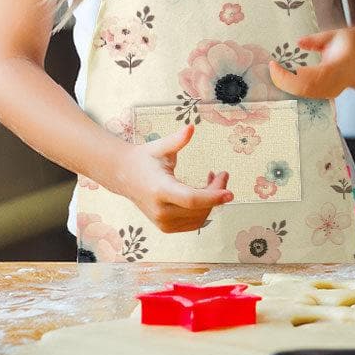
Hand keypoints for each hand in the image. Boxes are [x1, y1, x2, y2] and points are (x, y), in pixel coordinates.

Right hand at [112, 125, 232, 232]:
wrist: (124, 176)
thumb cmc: (144, 159)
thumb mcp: (160, 147)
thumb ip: (176, 140)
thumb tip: (191, 128)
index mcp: (160, 189)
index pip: (191, 199)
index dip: (212, 197)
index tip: (230, 193)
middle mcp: (161, 210)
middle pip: (200, 208)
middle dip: (217, 192)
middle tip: (224, 174)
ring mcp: (163, 222)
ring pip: (200, 217)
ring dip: (212, 201)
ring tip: (214, 180)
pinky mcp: (166, 227)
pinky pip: (193, 223)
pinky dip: (204, 210)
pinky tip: (204, 192)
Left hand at [270, 23, 354, 99]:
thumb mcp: (339, 34)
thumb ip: (317, 39)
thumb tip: (298, 43)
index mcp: (339, 66)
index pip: (309, 77)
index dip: (289, 74)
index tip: (275, 63)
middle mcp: (336, 83)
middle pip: (304, 90)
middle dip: (283, 81)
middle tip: (271, 68)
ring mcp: (332, 91)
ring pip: (304, 95)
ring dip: (286, 84)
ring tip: (275, 71)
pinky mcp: (327, 94)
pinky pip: (307, 94)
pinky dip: (292, 87)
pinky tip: (283, 77)